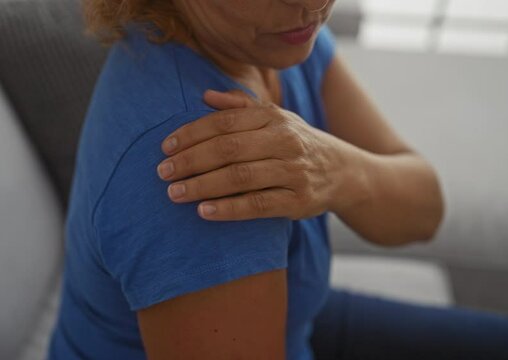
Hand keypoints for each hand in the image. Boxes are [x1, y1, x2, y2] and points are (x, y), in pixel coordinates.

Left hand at [156, 89, 352, 220]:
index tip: (165, 147)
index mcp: (272, 118)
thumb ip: (240, 106)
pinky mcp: (298, 201)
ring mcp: (293, 171)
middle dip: (190, 160)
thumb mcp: (275, 118)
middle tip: (162, 172)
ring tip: (174, 193)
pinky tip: (203, 211)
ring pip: (240, 177)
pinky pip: (259, 205)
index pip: (224, 122)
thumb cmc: (298, 143)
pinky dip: (229, 209)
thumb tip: (205, 95)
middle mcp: (284, 141)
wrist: (344, 172)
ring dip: (202, 185)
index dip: (191, 133)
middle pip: (228, 148)